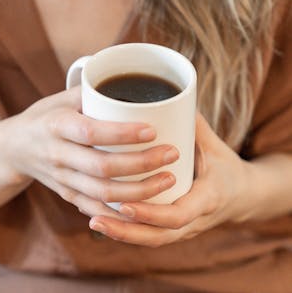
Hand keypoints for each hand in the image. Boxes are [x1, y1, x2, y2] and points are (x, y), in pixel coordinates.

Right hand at [4, 86, 179, 220]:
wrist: (14, 149)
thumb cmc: (45, 117)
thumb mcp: (60, 98)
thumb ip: (91, 92)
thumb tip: (130, 80)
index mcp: (55, 126)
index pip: (90, 132)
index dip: (122, 134)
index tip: (153, 129)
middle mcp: (57, 155)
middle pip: (102, 167)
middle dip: (141, 164)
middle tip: (172, 154)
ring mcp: (61, 179)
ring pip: (102, 193)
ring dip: (139, 191)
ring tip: (168, 179)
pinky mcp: (67, 195)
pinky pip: (95, 209)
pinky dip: (122, 213)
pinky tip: (148, 207)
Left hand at [89, 113, 251, 246]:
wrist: (243, 195)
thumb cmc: (223, 165)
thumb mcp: (212, 144)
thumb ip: (189, 123)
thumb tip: (164, 95)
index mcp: (207, 199)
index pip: (178, 215)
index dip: (150, 213)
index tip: (124, 203)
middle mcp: (195, 221)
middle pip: (158, 236)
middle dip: (126, 231)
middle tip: (96, 219)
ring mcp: (184, 230)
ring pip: (151, 240)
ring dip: (121, 234)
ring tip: (93, 222)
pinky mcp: (173, 231)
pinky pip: (149, 237)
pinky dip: (126, 232)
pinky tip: (101, 220)